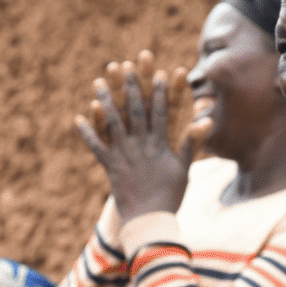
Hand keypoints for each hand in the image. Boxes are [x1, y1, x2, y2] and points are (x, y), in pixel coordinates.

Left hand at [74, 50, 212, 223]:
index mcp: (161, 145)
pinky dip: (87, 132)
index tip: (159, 73)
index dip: (160, 92)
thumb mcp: (184, 169)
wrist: (149, 220)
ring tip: (98, 82)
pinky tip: (78, 117)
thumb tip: (207, 122)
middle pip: (135, 111)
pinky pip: (96, 146)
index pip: (161, 112)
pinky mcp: (110, 166)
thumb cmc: (170, 196)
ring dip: (105, 101)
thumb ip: (191, 143)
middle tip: (126, 66)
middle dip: (131, 86)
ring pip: (113, 122)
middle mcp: (141, 145)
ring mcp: (124, 155)